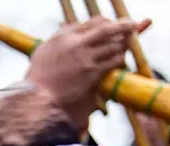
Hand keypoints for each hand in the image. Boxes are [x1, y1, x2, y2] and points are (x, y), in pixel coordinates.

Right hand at [27, 17, 150, 127]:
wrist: (36, 98)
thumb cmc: (37, 79)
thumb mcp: (43, 51)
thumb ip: (57, 38)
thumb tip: (65, 26)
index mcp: (63, 35)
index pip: (92, 22)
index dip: (107, 22)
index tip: (113, 25)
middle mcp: (75, 42)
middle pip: (107, 28)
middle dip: (124, 25)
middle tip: (133, 25)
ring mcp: (84, 57)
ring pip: (113, 43)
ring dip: (123, 45)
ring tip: (125, 47)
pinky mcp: (91, 71)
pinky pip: (113, 60)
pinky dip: (119, 59)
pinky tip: (119, 61)